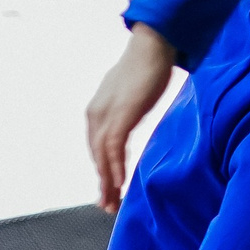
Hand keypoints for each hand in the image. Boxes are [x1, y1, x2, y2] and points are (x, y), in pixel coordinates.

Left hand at [86, 26, 177, 214]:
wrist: (153, 44)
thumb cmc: (149, 63)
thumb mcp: (134, 91)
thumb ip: (130, 106)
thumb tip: (135, 111)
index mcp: (98, 109)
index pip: (98, 147)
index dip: (103, 169)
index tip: (110, 188)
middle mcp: (96, 114)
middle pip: (96, 156)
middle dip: (102, 182)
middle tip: (108, 205)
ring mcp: (106, 115)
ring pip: (102, 157)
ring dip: (108, 182)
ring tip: (113, 203)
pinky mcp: (119, 116)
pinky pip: (114, 149)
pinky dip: (116, 168)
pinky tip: (121, 184)